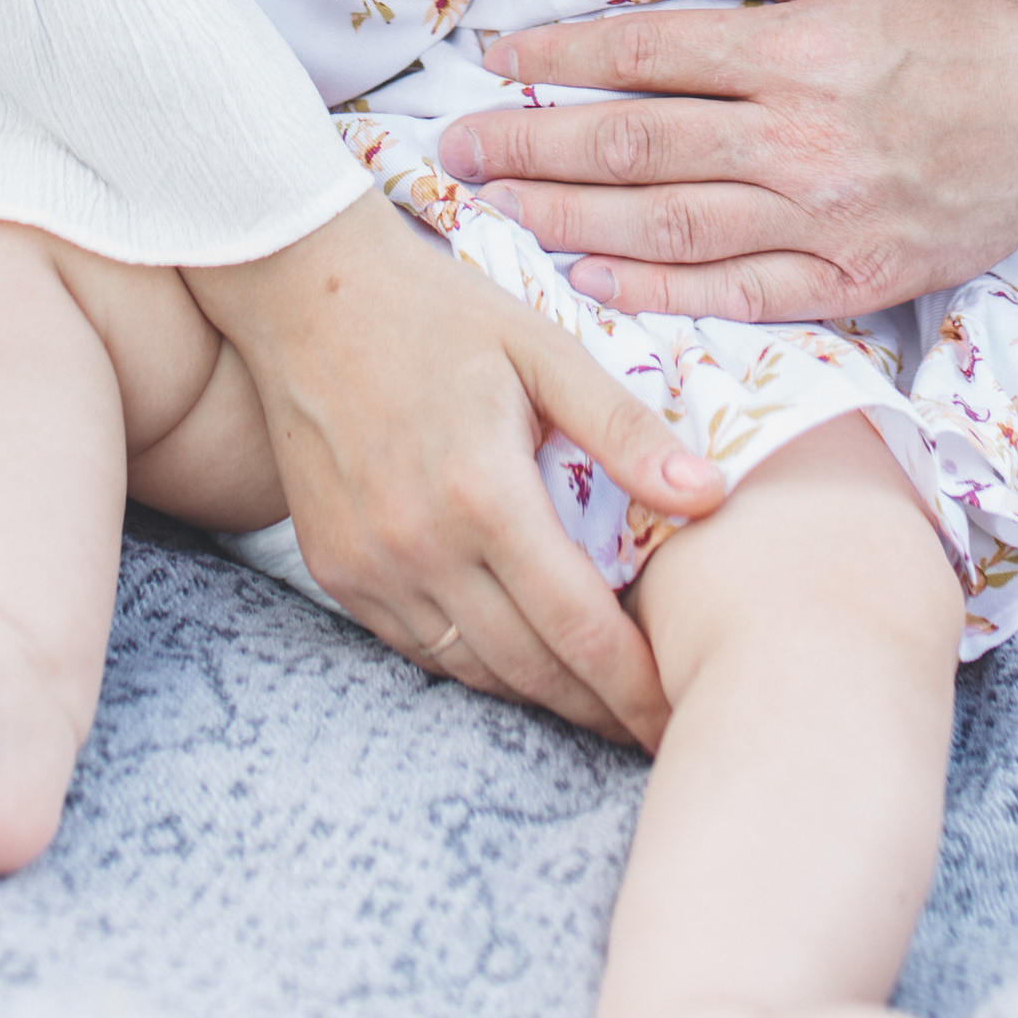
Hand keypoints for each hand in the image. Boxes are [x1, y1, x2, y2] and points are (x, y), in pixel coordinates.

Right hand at [190, 192, 723, 749]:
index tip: (676, 716)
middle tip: (650, 726)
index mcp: (484, 493)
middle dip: (598, 707)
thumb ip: (625, 429)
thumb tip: (712, 495)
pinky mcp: (336, 569)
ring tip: (596, 702)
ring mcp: (369, 565)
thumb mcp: (544, 349)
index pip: (580, 628)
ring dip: (539, 695)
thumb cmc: (438, 311)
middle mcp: (421, 545)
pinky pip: (418, 649)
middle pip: (531, 668)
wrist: (305, 291)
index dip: (635, 687)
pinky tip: (516, 656)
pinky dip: (474, 665)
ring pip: (473, 671)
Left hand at [434, 0, 1017, 321]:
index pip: (643, 54)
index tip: (494, 63)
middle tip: (454, 152)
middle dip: (530, 148)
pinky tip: (586, 278)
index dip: (557, 59)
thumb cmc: (944, 24)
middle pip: (633, 147)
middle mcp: (800, 139)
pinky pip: (736, 295)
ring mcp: (825, 220)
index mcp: (793, 51)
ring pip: (667, 227)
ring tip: (494, 211)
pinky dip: (654, 292)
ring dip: (566, 221)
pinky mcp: (854, 282)